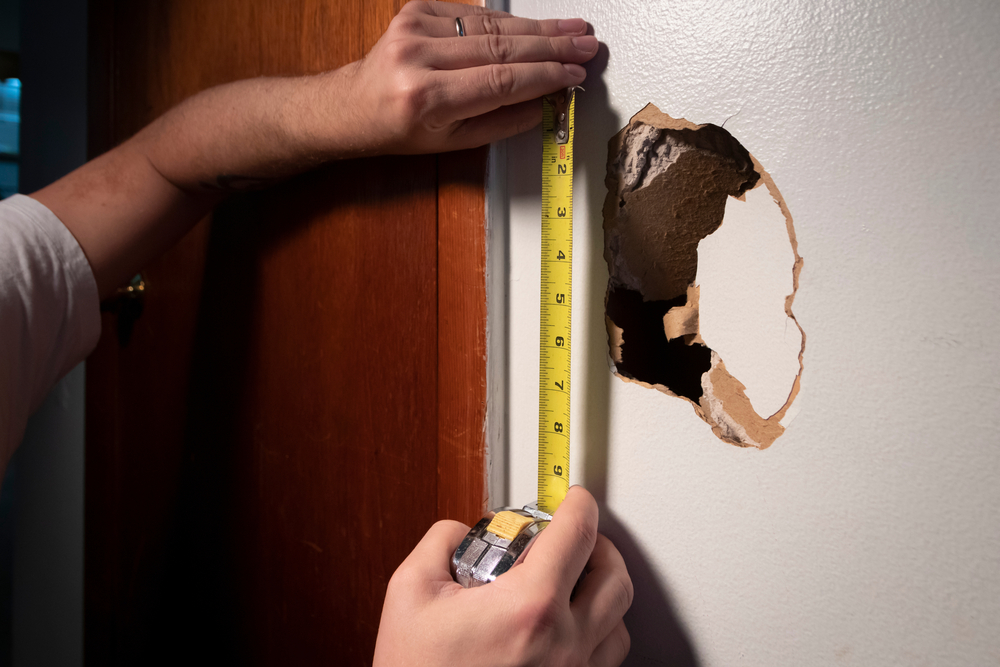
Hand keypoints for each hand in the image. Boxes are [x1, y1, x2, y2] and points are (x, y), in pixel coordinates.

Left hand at [345, 1, 597, 153]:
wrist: (353, 106)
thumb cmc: (401, 130)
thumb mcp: (453, 142)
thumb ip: (502, 123)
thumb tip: (547, 103)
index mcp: (427, 98)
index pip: (502, 80)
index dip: (545, 75)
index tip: (575, 73)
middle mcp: (418, 58)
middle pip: (502, 46)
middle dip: (552, 45)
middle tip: (586, 44)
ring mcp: (414, 28)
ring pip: (492, 24)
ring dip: (537, 27)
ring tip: (572, 29)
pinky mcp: (416, 10)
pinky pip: (473, 13)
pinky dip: (507, 20)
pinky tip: (534, 25)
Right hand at [373, 486, 632, 665]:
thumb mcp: (410, 591)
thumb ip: (442, 541)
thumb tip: (467, 530)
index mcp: (529, 608)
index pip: (577, 534)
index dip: (578, 505)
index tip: (573, 499)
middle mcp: (564, 644)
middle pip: (614, 575)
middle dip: (596, 544)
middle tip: (572, 538)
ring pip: (618, 619)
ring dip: (600, 590)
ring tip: (570, 581)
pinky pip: (606, 656)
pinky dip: (597, 630)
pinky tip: (567, 623)